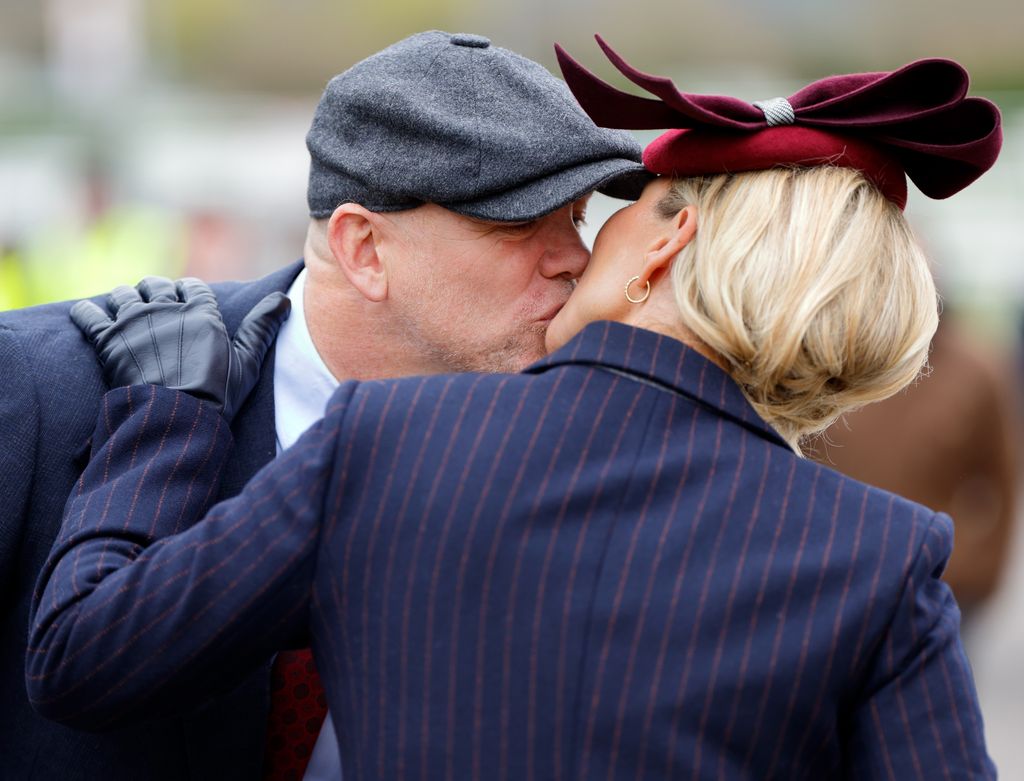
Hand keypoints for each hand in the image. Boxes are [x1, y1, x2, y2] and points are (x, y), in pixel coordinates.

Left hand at [71, 276, 290, 420]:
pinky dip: (87, 312)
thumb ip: (262, 326)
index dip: (188, 293)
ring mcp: (133, 323)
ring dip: (124, 298)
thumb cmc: (217, 395)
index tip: (186, 301)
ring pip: (122, 294)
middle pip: (154, 285)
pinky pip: (89, 314)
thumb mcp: (246, 361)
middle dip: (154, 291)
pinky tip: (89, 315)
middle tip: (153, 306)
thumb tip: (284, 298)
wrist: (176, 420)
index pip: (191, 286)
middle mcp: (165, 309)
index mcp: (200, 312)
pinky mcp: (107, 340)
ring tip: (126, 310)